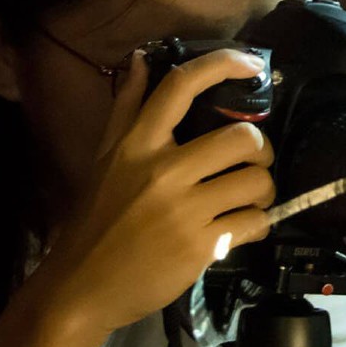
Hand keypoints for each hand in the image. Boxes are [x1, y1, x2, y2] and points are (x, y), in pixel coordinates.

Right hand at [23, 50, 277, 341]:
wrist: (81, 286)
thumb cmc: (97, 219)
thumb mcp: (105, 157)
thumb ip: (126, 107)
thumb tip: (142, 59)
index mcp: (137, 144)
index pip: (182, 86)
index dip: (225, 64)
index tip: (253, 65)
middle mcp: (162, 171)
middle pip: (242, 139)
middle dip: (261, 150)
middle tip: (254, 162)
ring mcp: (183, 211)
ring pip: (256, 182)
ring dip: (264, 190)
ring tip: (250, 198)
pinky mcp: (200, 248)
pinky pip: (253, 223)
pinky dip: (257, 224)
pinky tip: (241, 227)